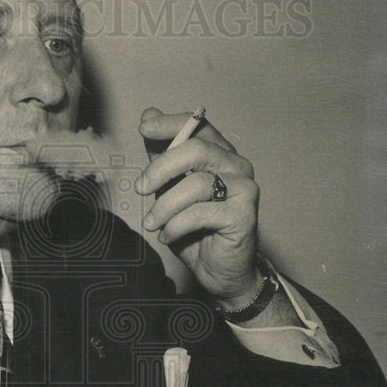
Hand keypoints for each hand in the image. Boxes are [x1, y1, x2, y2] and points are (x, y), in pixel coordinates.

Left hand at [135, 107, 260, 303]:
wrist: (220, 270)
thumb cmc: (196, 229)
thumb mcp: (170, 189)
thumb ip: (162, 156)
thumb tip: (149, 115)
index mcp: (220, 154)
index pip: (198, 126)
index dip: (170, 123)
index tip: (144, 128)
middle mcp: (237, 166)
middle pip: (196, 149)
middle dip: (161, 168)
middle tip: (141, 188)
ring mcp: (244, 189)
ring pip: (195, 183)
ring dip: (165, 206)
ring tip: (153, 224)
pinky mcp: (244, 214)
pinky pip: (200, 213)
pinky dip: (176, 226)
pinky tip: (169, 236)